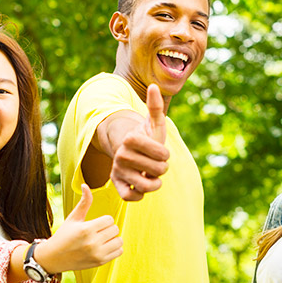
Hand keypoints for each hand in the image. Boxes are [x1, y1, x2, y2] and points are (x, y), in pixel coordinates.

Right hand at [37, 184, 122, 272]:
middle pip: (115, 229)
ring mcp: (97, 254)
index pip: (109, 220)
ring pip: (119, 241)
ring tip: (102, 239)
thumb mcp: (73, 218)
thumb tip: (85, 185)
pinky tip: (104, 247)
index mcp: (86, 230)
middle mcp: (92, 243)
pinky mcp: (100, 262)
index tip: (95, 224)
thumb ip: (84, 202)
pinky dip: (115, 248)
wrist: (54, 258)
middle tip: (98, 232)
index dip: (103, 220)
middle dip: (108, 228)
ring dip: (113, 238)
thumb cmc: (63, 235)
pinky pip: (119, 252)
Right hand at [110, 84, 168, 201]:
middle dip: (162, 169)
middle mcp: (121, 154)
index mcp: (131, 138)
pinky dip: (139, 195)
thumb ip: (155, 106)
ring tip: (153, 178)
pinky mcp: (116, 184)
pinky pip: (129, 197)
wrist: (130, 151)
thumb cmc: (147, 137)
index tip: (162, 153)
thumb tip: (154, 86)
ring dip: (154, 184)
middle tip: (157, 166)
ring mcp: (118, 170)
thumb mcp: (154, 122)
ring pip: (145, 186)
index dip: (165, 155)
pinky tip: (142, 187)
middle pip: (157, 170)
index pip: (160, 153)